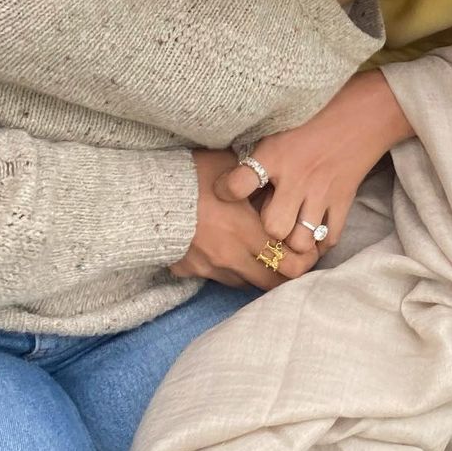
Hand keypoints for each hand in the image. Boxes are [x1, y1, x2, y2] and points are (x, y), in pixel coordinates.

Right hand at [168, 149, 318, 289]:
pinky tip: (225, 248)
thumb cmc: (192, 173)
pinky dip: (226, 267)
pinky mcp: (187, 271)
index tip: (309, 250)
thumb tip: (280, 180)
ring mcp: (208, 267)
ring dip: (254, 271)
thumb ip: (260, 181)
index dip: (305, 262)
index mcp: (246, 232)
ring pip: (244, 282)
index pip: (291, 266)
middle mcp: (230, 256)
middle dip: (284, 274)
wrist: (142, 193)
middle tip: (290, 257)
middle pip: (271, 283)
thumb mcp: (233, 167)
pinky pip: (215, 276)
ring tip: (257, 251)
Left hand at [214, 71, 412, 256]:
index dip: (226, 191)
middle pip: (273, 227)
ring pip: (301, 240)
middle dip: (266, 230)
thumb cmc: (323, 108)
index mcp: (276, 153)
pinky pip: (330, 238)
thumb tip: (237, 169)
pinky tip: (312, 231)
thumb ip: (262, 147)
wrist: (370, 109)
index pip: (237, 185)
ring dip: (293, 240)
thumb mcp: (283, 120)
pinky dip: (320, 241)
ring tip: (288, 231)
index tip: (226, 190)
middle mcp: (298, 178)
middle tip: (264, 219)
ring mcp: (323, 192)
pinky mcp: (345, 200)